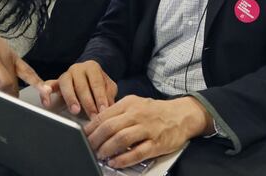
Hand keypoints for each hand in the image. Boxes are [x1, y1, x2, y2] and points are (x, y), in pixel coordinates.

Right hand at [0, 11, 50, 100]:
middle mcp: (5, 57)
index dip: (39, 84)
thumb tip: (5, 87)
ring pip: (5, 82)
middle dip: (10, 96)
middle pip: (14, 83)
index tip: (47, 95)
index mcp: (12, 56)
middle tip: (1, 103)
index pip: (29, 72)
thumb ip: (2, 68)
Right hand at [46, 60, 116, 118]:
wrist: (86, 79)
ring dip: (71, 99)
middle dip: (88, 102)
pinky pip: (48, 86)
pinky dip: (46, 94)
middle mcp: (77, 68)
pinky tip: (47, 103)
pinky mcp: (55, 83)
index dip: (100, 97)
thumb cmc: (98, 86)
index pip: (96, 83)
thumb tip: (109, 110)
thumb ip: (109, 96)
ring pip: (65, 85)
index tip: (104, 110)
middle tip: (93, 116)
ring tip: (76, 111)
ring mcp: (65, 75)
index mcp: (92, 67)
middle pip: (81, 85)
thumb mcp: (108, 88)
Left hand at [84, 96, 212, 168]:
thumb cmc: (155, 111)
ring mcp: (147, 129)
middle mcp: (137, 114)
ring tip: (100, 155)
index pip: (104, 115)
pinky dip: (123, 159)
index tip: (83, 136)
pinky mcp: (156, 143)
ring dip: (107, 149)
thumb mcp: (135, 104)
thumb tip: (97, 123)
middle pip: (109, 127)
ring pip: (121, 139)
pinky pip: (137, 153)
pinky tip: (115, 163)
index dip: (91, 128)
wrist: (182, 115)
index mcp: (129, 103)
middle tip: (89, 147)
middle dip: (95, 140)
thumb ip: (118, 112)